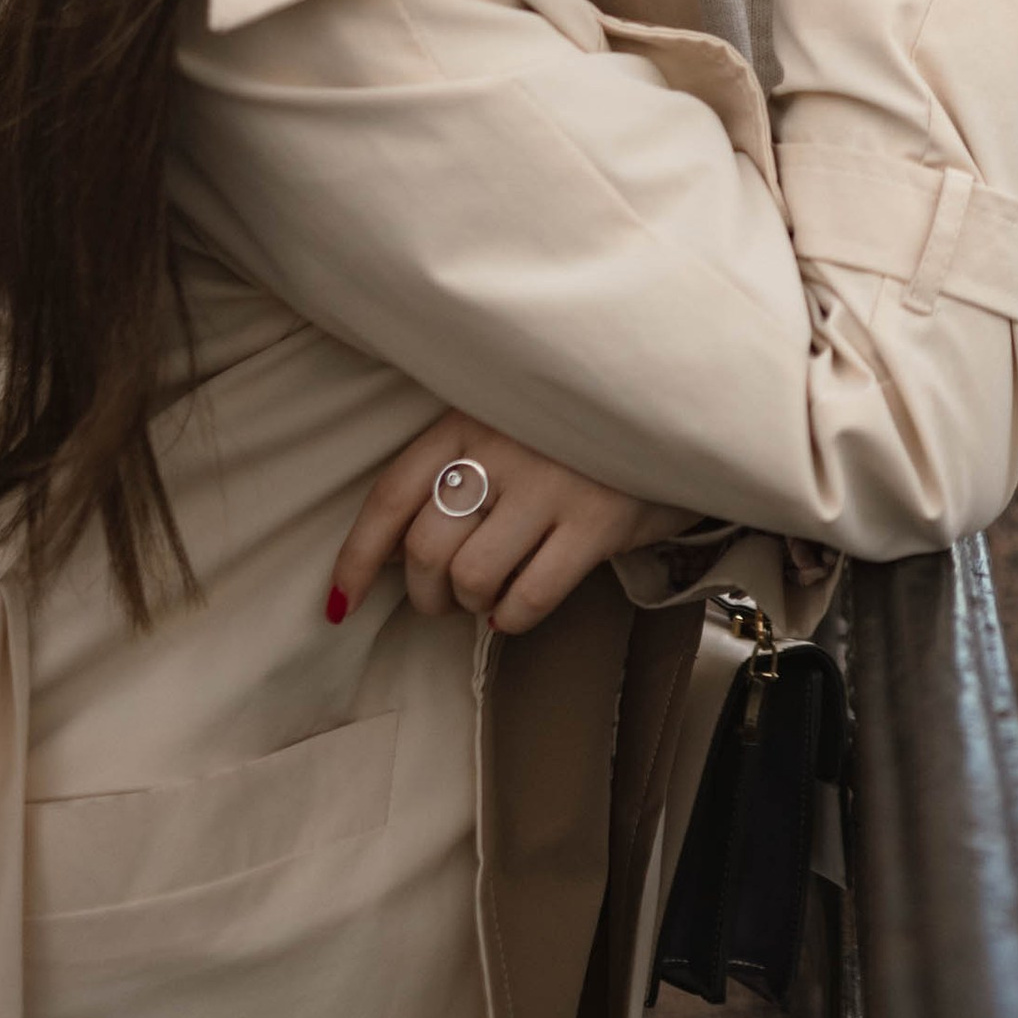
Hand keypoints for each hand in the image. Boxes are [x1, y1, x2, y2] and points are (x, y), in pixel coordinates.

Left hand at [327, 412, 689, 634]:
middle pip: (426, 550)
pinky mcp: (598, 521)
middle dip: (425, 594)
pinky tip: (515, 608)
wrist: (677, 401)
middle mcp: (503, 446)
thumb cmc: (575, 423)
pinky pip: (528, 598)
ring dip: (470, 604)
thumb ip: (455, 465)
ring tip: (487, 596)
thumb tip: (396, 551)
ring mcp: (552, 483)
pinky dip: (511, 617)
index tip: (340, 603)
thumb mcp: (506, 418)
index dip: (358, 558)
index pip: (391, 496)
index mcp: (468, 414)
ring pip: (472, 578)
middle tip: (442, 599)